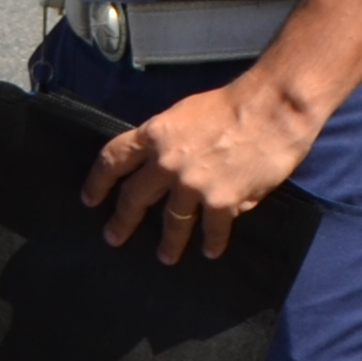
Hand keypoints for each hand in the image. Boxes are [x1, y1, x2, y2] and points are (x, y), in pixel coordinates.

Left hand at [84, 76, 325, 260]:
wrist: (272, 109)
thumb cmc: (233, 104)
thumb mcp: (186, 113)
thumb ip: (170, 142)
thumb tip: (166, 171)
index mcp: (154, 134)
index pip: (113, 159)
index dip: (97, 182)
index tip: (90, 199)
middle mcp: (166, 162)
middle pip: (134, 197)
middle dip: (121, 221)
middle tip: (113, 237)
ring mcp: (192, 184)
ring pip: (172, 222)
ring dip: (168, 242)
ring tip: (165, 256)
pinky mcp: (221, 201)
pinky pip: (211, 229)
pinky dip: (212, 242)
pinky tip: (210, 251)